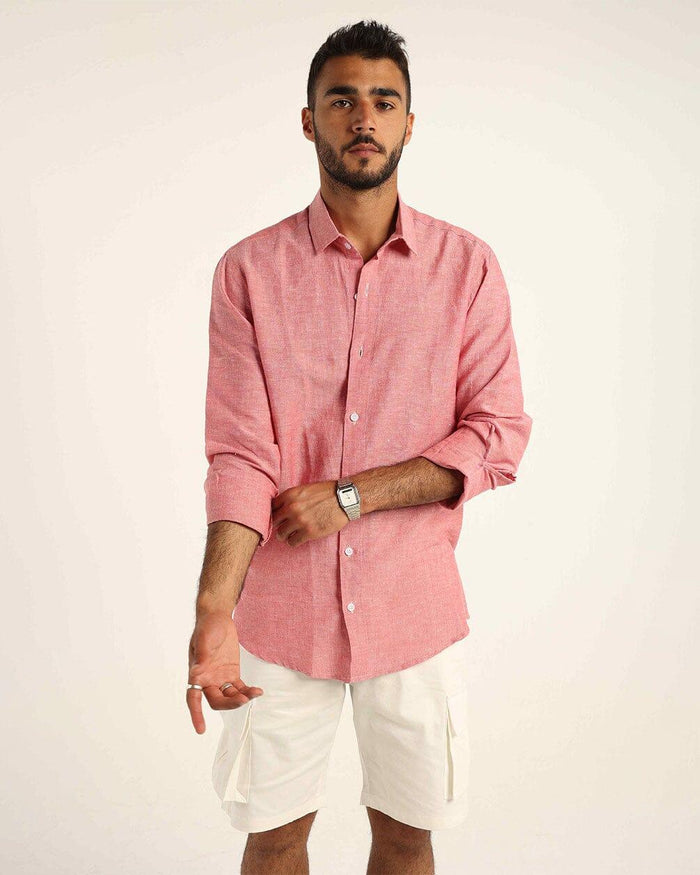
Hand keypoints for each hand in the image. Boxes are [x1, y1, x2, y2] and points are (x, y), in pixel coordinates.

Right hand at [186, 611, 263, 733]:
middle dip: (229, 704)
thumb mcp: (203, 638)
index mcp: (196, 674)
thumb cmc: (207, 627)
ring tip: (255, 693)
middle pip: (216, 701)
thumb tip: (199, 669)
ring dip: (241, 699)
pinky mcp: (232, 674)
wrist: (217, 618)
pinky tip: (257, 691)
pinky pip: (239, 688)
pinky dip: (248, 691)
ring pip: (229, 697)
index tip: (201, 729)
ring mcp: (220, 678)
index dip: (196, 714)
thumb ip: (202, 654)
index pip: (193, 698)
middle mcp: (207, 680)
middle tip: (243, 699)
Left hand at [271, 480, 348, 546]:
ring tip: (292, 533)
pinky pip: (292, 542)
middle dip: (279, 524)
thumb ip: (291, 498)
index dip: (275, 513)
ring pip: (281, 534)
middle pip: (274, 521)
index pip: (271, 507)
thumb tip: (281, 508)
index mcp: (290, 495)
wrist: (344, 499)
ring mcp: (299, 521)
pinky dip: (294, 541)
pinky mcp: (309, 532)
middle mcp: (292, 508)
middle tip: (285, 526)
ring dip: (285, 535)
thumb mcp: (305, 489)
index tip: (278, 517)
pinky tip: (299, 538)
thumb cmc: (327, 493)